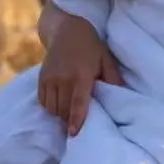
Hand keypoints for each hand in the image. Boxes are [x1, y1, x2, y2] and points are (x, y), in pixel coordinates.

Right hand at [37, 13, 123, 136]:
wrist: (67, 30)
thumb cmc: (91, 46)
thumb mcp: (106, 59)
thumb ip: (113, 79)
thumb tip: (121, 98)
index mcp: (81, 74)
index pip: (78, 102)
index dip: (76, 119)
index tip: (74, 133)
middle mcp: (63, 77)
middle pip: (63, 109)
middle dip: (69, 120)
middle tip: (77, 126)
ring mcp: (50, 78)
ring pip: (52, 108)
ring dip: (60, 115)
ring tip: (69, 115)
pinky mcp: (41, 78)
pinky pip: (43, 101)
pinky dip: (51, 107)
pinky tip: (59, 105)